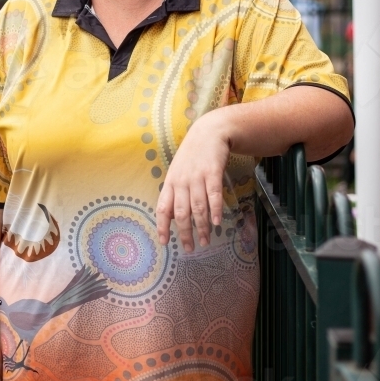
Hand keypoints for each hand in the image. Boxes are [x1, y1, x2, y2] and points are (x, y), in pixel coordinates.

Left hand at [156, 113, 229, 251]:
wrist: (209, 132)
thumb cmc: (192, 155)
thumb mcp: (177, 172)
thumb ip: (175, 193)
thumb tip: (171, 217)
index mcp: (171, 182)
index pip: (163, 208)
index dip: (162, 226)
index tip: (164, 243)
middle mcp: (182, 181)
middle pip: (182, 212)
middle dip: (185, 233)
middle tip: (191, 248)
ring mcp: (197, 176)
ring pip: (198, 207)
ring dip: (202, 226)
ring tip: (206, 240)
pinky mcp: (213, 172)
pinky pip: (214, 194)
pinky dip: (215, 210)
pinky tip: (217, 222)